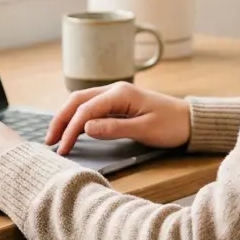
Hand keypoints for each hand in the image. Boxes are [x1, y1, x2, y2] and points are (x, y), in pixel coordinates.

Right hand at [46, 81, 191, 155]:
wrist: (190, 121)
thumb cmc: (171, 126)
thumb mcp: (144, 130)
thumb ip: (114, 128)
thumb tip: (85, 128)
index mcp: (120, 93)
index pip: (86, 110)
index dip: (71, 129)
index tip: (63, 149)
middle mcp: (115, 90)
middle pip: (78, 100)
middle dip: (61, 119)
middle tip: (49, 142)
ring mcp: (116, 95)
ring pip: (83, 102)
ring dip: (67, 117)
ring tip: (56, 137)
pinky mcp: (119, 103)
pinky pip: (92, 107)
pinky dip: (78, 117)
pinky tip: (72, 129)